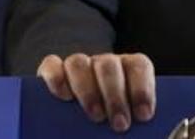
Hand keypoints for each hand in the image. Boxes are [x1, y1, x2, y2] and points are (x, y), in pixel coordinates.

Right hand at [37, 52, 155, 132]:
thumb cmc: (110, 126)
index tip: (143, 115)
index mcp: (127, 70)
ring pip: (79, 63)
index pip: (139, 66)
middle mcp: (102, 64)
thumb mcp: (124, 123)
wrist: (81, 131)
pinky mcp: (51, 71)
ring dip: (87, 90)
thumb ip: (131, 121)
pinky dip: (57, 78)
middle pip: (108, 66)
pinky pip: (51, 65)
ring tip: (95, 116)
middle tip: (120, 124)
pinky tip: (63, 97)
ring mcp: (77, 65)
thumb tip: (141, 128)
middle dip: (115, 96)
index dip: (142, 88)